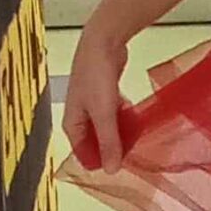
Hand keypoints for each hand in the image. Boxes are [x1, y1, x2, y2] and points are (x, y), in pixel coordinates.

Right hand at [63, 20, 129, 171]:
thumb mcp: (104, 113)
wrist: (103, 41)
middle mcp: (80, 115)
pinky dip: (126, 117)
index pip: (83, 153)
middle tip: (133, 154)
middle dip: (113, 147)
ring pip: (108, 127)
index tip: (118, 168)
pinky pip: (116, 113)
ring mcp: (93, 104)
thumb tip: (111, 169)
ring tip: (138, 139)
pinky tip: (138, 120)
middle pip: (96, 141)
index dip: (100, 162)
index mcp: (71, 122)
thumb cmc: (96, 75)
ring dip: (122, 133)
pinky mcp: (106, 93)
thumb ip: (109, 142)